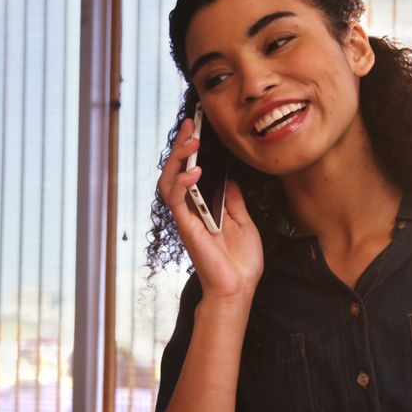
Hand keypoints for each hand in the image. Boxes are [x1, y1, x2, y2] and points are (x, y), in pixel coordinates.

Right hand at [157, 118, 263, 300]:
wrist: (239, 287)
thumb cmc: (241, 260)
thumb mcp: (243, 220)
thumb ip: (232, 199)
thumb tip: (228, 178)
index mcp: (203, 206)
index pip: (190, 172)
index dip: (191, 150)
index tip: (198, 128)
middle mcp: (190, 210)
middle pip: (175, 171)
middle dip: (181, 146)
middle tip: (191, 125)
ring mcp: (186, 218)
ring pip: (168, 181)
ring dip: (178, 159)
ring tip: (192, 142)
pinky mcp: (186, 227)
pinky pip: (176, 200)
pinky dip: (182, 182)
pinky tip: (195, 171)